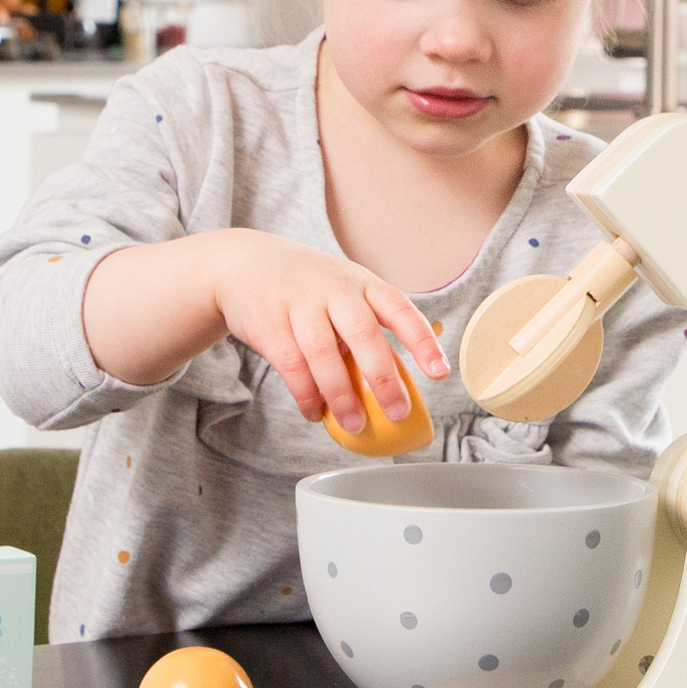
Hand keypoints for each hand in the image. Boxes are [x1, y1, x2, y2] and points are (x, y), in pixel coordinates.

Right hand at [214, 230, 448, 432]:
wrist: (246, 263)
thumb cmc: (309, 289)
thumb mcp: (345, 293)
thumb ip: (367, 330)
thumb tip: (397, 386)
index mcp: (363, 283)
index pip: (400, 309)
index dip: (422, 341)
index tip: (440, 373)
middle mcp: (335, 288)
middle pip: (363, 333)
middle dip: (383, 377)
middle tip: (397, 413)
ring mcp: (300, 302)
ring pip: (324, 353)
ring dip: (341, 394)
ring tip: (355, 424)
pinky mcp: (269, 320)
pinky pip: (291, 364)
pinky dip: (305, 394)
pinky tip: (315, 412)